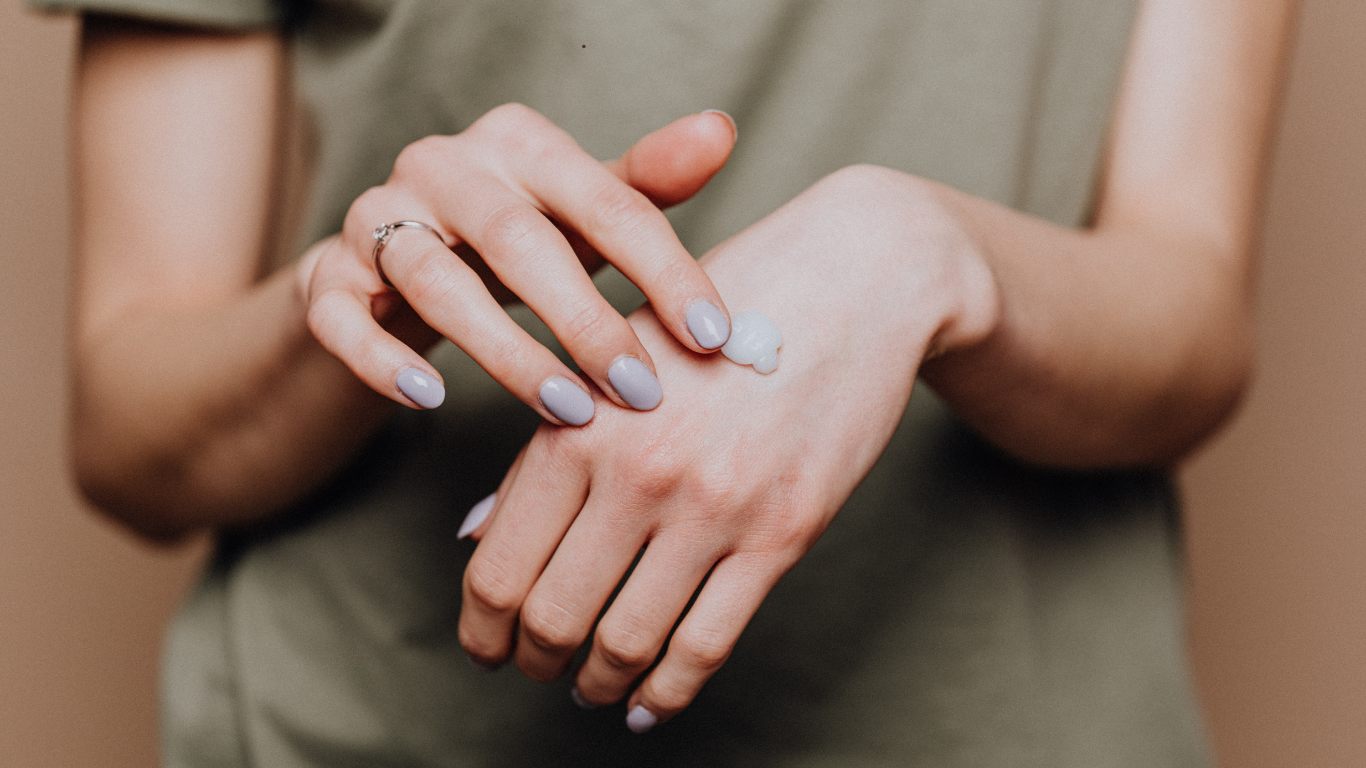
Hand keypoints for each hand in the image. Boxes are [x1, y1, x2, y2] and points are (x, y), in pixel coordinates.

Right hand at [299, 104, 737, 421]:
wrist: (389, 267)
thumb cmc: (511, 241)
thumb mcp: (579, 212)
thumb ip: (644, 183)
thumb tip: (719, 132)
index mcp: (518, 142)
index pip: (606, 201)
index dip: (665, 270)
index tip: (714, 338)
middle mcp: (442, 165)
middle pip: (518, 239)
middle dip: (585, 321)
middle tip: (641, 390)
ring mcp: (375, 218)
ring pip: (434, 280)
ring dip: (505, 352)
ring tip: (567, 409)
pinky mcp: (327, 277)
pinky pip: (343, 318)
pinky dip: (384, 360)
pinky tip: (431, 400)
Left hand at [456, 166, 1000, 728]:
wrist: (854, 278)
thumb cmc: (721, 310)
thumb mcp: (615, 360)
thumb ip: (544, 450)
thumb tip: (476, 539)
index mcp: (578, 423)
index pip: (498, 566)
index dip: (482, 628)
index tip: (486, 647)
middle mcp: (636, 471)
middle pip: (552, 616)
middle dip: (533, 661)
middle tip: (536, 669)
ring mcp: (712, 506)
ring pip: (626, 642)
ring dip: (596, 683)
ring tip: (591, 687)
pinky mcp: (782, 532)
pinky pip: (707, 645)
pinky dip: (668, 693)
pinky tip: (650, 704)